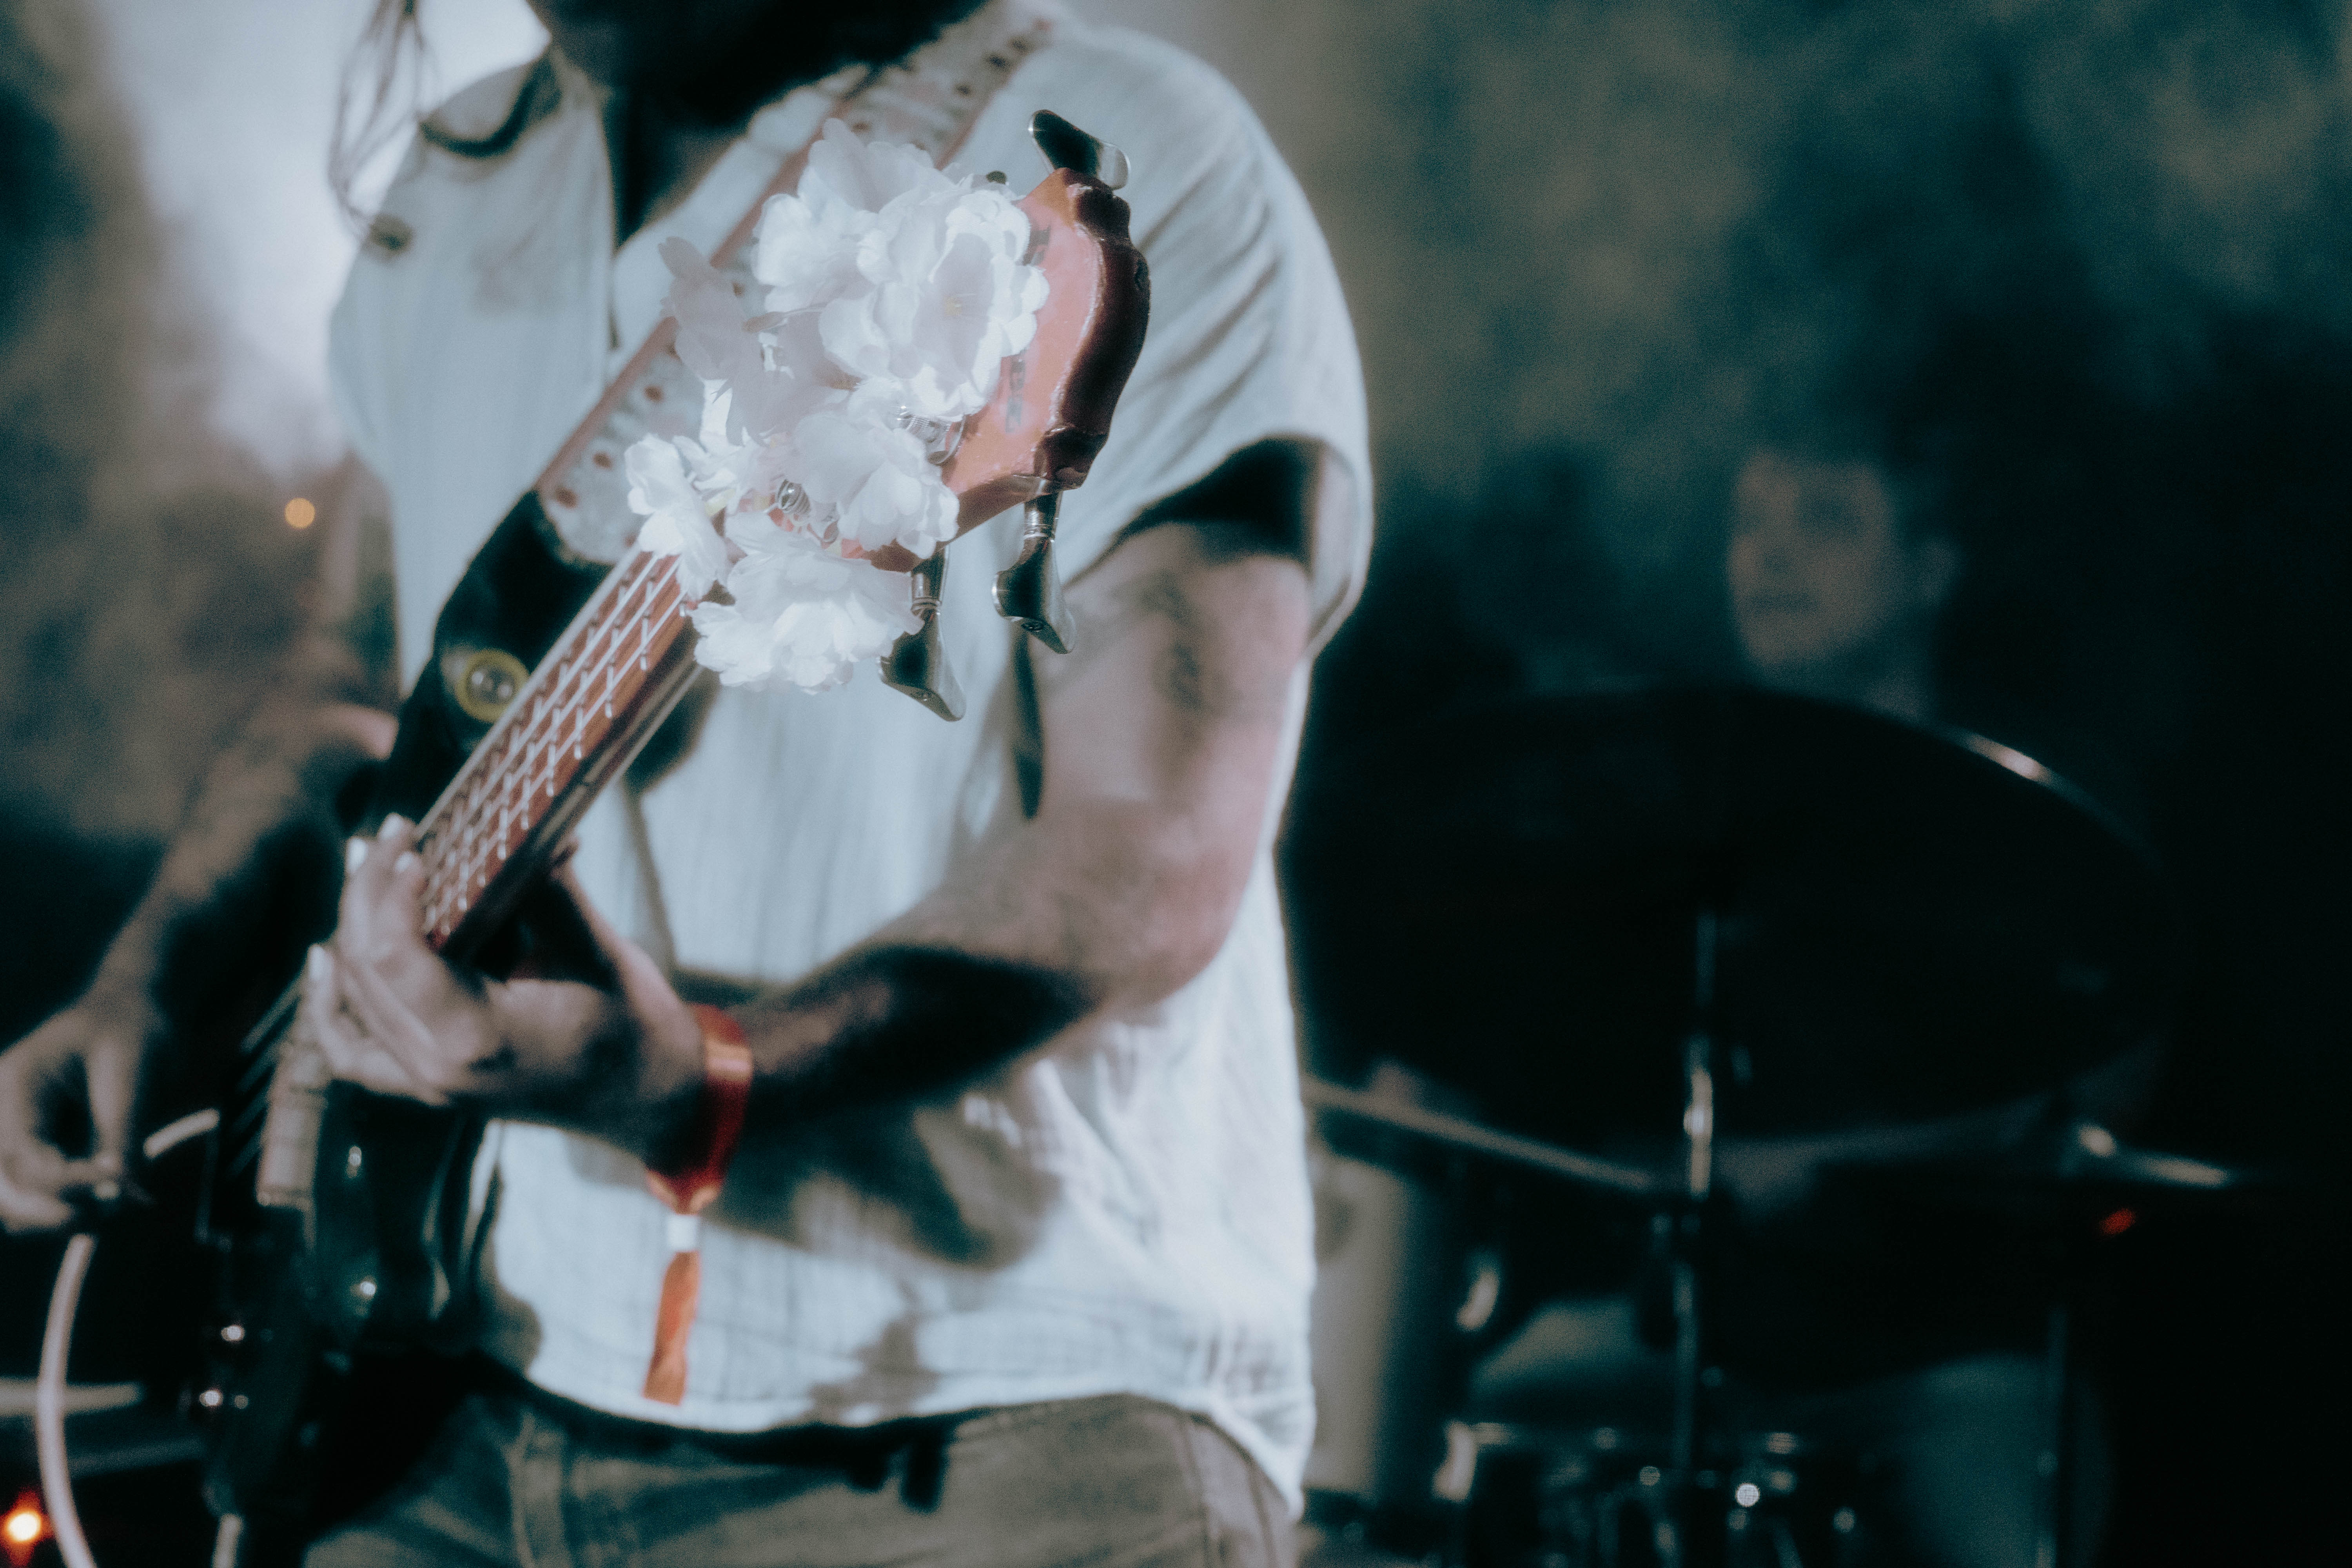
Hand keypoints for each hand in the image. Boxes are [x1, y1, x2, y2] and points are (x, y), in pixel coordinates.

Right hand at [0, 988, 159, 1231]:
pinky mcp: (34, 1151)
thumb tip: (128, 1195)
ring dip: (54, 1218)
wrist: (134, 1010)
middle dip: (47, 1213)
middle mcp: (2, 1113)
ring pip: (10, 1202)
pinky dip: (62, 1209)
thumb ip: (124, 1135)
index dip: (66, 1183)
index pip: (23, 1155)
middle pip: (1, 1188)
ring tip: (110, 1210)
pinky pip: (32, 1197)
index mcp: (16, 1083)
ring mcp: (12, 1134)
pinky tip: (102, 1203)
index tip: (119, 1186)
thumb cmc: (133, 1029)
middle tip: (103, 1218)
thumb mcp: (133, 1075)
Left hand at [310, 816, 703, 1163]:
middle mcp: (437, 1069)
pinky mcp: (428, 1083)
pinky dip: (329, 1005)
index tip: (412, 841)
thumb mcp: (597, 952)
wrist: (647, 1098)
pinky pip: (353, 1050)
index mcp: (479, 1038)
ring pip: (352, 998)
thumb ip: (546, 894)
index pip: (395, 956)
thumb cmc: (634, 1027)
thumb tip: (512, 828)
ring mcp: (427, 1083)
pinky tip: (324, 959)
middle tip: (389, 832)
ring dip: (350, 926)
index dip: (390, 890)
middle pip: (363, 969)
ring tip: (366, 865)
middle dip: (368, 891)